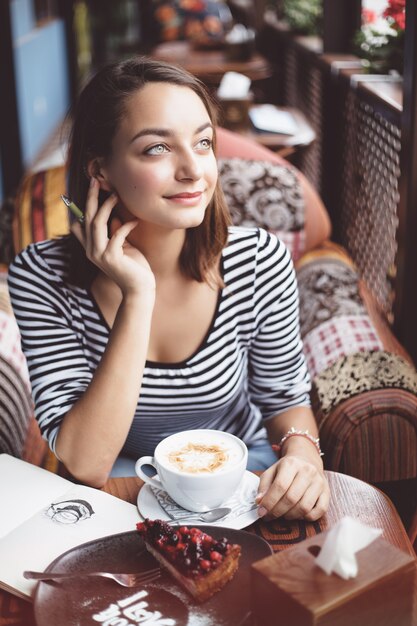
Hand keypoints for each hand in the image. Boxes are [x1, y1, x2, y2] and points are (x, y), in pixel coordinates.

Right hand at [71, 178, 154, 297]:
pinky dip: (126, 225)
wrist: (140, 288)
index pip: (79, 225)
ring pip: (97, 224)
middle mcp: (91, 251)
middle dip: (91, 198)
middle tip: (97, 181)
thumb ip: (115, 233)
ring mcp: (99, 255)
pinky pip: (117, 234)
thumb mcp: (124, 247)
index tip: (90, 189)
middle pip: (87, 218)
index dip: (81, 206)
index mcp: (92, 248)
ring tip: (117, 195)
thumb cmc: (134, 267)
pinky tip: (136, 221)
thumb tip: (113, 218)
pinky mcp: (111, 258)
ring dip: (107, 207)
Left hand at [256, 453, 329, 520]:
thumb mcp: (271, 471)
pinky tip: (298, 514)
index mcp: (291, 464)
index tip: (261, 512)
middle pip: (291, 498)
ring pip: (304, 507)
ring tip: (283, 514)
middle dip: (277, 511)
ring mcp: (319, 482)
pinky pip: (319, 511)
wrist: (306, 459)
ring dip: (290, 516)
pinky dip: (307, 517)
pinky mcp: (327, 492)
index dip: (269, 502)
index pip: (280, 486)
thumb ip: (264, 486)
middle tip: (270, 516)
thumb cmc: (286, 468)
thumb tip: (260, 502)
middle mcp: (307, 471)